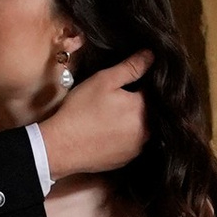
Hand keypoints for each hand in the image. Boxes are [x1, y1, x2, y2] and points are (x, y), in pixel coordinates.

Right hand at [37, 51, 152, 186]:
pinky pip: (132, 143)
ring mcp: (137, 148)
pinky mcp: (127, 160)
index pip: (154, 91)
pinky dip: (125, 136)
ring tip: (112, 115)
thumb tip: (152, 55)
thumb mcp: (104, 81)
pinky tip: (109, 131)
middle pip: (150, 111)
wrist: (62, 147)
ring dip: (133, 121)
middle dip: (139, 103)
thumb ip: (130, 68)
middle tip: (118, 99)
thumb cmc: (81, 111)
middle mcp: (147, 131)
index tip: (129, 83)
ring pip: (143, 128)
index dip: (142, 84)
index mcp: (143, 108)